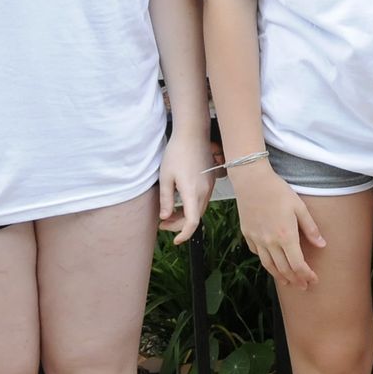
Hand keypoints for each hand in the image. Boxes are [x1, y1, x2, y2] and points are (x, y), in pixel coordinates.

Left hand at [158, 129, 212, 244]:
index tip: (174, 240)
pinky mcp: (210, 180)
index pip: (191, 223)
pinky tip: (180, 201)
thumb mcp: (166, 177)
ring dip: (185, 215)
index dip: (183, 235)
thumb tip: (165, 217)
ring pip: (199, 209)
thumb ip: (166, 199)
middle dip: (179, 225)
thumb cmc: (177, 153)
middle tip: (162, 223)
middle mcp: (204, 192)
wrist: (193, 134)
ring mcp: (209, 186)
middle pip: (195, 218)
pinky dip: (191, 206)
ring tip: (169, 213)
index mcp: (192, 193)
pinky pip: (202, 200)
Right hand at [233, 163, 324, 289]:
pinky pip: (258, 254)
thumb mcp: (299, 206)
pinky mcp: (247, 235)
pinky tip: (272, 263)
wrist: (252, 181)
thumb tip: (322, 245)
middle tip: (304, 286)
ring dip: (280, 276)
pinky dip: (267, 262)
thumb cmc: (278, 191)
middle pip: (283, 269)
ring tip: (288, 282)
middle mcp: (270, 242)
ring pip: (269, 265)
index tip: (313, 280)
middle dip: (295, 280)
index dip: (306, 275)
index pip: (298, 264)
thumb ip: (310, 228)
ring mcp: (257, 240)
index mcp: (285, 236)